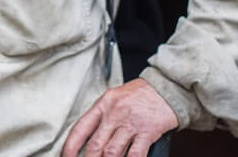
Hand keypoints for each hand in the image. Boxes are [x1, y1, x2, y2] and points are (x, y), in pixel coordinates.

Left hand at [62, 78, 177, 156]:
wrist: (167, 87)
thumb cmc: (140, 94)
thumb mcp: (116, 98)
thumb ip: (103, 116)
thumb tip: (89, 139)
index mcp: (103, 104)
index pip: (80, 128)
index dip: (70, 147)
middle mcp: (114, 113)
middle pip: (94, 145)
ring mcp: (131, 123)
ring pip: (111, 152)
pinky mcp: (147, 131)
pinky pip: (134, 154)